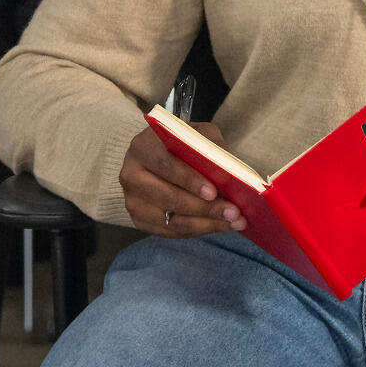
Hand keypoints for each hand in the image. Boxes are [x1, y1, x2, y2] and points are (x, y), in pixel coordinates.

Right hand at [121, 124, 248, 238]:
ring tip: (233, 223)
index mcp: (142, 147)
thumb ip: (210, 148)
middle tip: (233, 213)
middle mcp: (131, 175)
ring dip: (206, 224)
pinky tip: (219, 226)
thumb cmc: (181, 144)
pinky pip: (172, 232)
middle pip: (168, 197)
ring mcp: (133, 201)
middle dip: (204, 208)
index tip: (213, 192)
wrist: (159, 157)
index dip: (189, 180)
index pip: (165, 165)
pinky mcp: (140, 220)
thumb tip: (229, 175)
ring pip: (172, 220)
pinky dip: (199, 230)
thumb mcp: (196, 134)